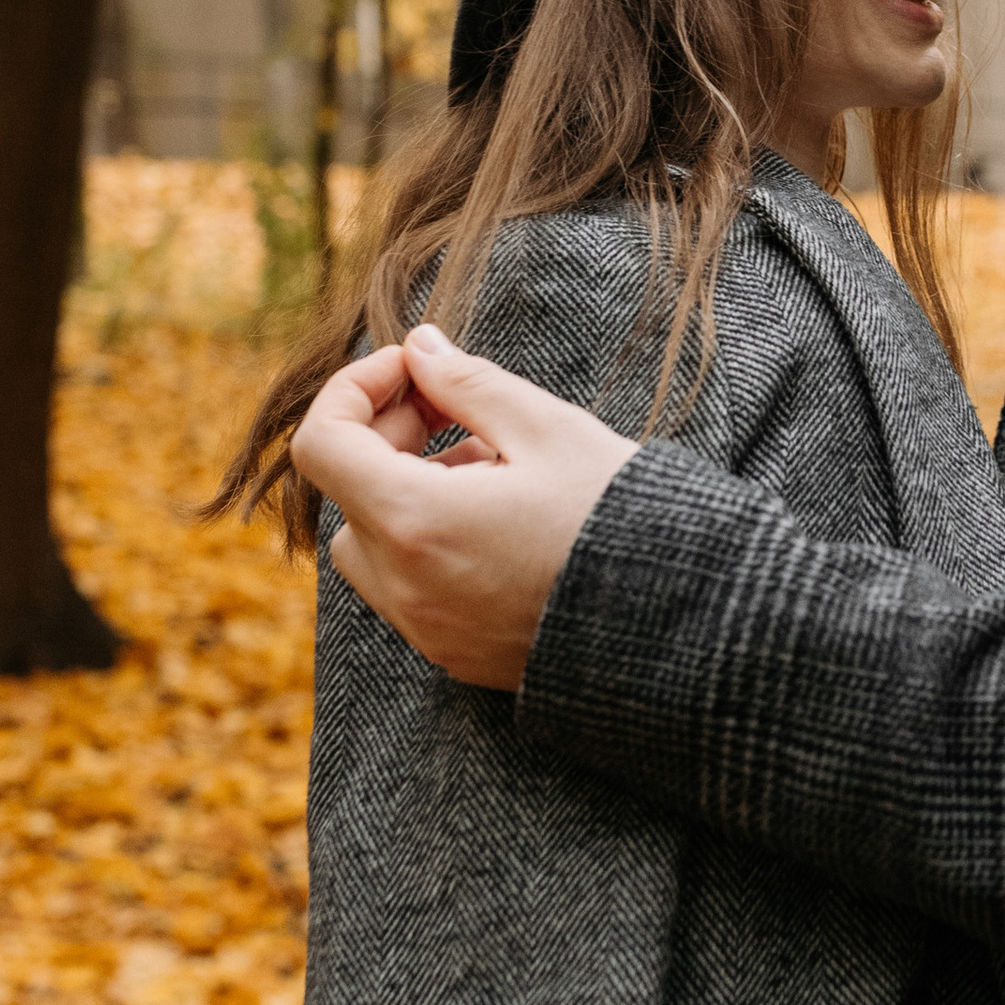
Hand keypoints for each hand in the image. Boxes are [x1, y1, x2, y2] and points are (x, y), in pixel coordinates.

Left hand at [289, 321, 637, 691]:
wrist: (684, 622)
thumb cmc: (620, 519)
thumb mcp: (547, 429)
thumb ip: (466, 383)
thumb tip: (419, 349)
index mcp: (415, 522)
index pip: (321, 445)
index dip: (354, 390)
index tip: (411, 371)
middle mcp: (405, 586)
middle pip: (346, 495)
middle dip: (388, 438)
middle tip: (454, 406)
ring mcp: (428, 629)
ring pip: (373, 547)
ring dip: (407, 494)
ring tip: (489, 466)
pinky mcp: (456, 655)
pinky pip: (411, 589)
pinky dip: (430, 543)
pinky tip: (500, 519)